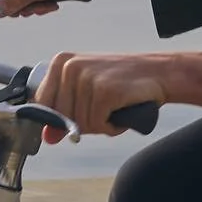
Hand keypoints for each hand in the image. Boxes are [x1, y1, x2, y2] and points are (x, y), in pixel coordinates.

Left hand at [33, 52, 166, 140]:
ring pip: (80, 124)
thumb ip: (63, 115)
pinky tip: (121, 113)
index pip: (42, 103)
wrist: (159, 73)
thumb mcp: (87, 93)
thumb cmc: (122, 84)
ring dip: (100, 126)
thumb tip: (47, 138)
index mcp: (61, 63)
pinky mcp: (104, 90)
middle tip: (104, 111)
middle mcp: (70, 67)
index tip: (79, 115)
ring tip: (114, 109)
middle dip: (84, 124)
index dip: (59, 119)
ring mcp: (87, 78)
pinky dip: (111, 127)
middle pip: (61, 118)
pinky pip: (97, 124)